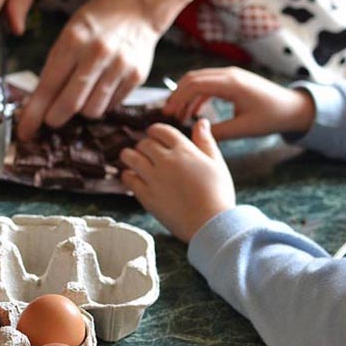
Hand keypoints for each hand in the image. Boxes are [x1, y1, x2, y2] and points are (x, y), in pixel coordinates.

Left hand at [17, 0, 158, 140]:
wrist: (137, 8)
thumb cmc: (96, 23)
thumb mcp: (69, 34)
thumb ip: (54, 67)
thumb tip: (37, 106)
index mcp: (73, 41)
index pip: (48, 87)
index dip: (34, 114)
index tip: (25, 132)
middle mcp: (97, 54)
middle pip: (70, 105)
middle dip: (55, 118)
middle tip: (52, 119)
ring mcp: (119, 66)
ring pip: (92, 111)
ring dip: (81, 111)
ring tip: (82, 95)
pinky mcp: (136, 77)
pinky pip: (111, 106)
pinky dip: (101, 104)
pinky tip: (101, 88)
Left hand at [120, 120, 235, 241]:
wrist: (210, 224)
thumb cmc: (218, 195)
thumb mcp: (216, 163)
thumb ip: (206, 141)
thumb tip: (201, 122)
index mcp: (184, 150)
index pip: (161, 130)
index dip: (155, 131)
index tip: (154, 136)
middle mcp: (166, 160)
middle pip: (144, 143)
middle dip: (144, 145)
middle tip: (146, 152)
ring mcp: (153, 178)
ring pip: (130, 157)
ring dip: (129, 156)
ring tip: (133, 160)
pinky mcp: (146, 195)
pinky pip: (128, 179)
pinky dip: (128, 175)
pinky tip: (133, 178)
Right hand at [163, 67, 315, 140]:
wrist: (293, 107)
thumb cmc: (271, 117)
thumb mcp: (243, 129)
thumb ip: (218, 132)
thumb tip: (194, 136)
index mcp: (231, 84)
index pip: (194, 84)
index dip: (177, 98)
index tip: (167, 114)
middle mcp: (229, 74)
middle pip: (192, 78)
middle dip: (177, 95)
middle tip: (167, 115)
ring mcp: (231, 75)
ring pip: (198, 79)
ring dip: (185, 95)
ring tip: (178, 115)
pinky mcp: (232, 80)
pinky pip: (208, 84)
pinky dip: (196, 96)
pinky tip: (193, 112)